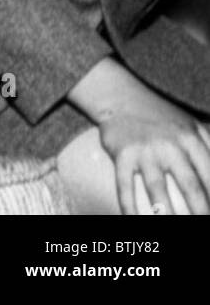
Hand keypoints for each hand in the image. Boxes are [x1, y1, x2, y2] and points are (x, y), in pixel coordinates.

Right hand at [96, 96, 209, 214]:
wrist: (119, 96)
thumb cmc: (159, 114)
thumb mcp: (189, 124)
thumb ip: (208, 145)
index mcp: (190, 138)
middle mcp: (170, 145)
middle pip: (190, 186)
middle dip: (200, 210)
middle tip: (202, 223)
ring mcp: (145, 150)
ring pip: (158, 189)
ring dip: (166, 213)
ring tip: (171, 225)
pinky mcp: (122, 154)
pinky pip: (125, 185)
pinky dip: (128, 205)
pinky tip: (132, 218)